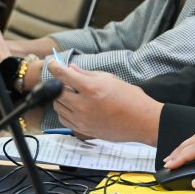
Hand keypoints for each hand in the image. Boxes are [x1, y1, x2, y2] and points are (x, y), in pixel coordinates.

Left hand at [47, 61, 162, 143]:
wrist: (142, 121)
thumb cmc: (131, 98)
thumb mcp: (111, 79)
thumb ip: (88, 74)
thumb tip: (72, 69)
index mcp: (91, 88)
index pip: (63, 75)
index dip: (54, 67)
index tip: (52, 64)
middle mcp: (83, 105)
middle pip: (57, 92)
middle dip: (59, 84)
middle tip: (66, 81)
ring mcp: (82, 119)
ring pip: (58, 107)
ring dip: (61, 98)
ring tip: (72, 94)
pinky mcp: (83, 130)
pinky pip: (64, 119)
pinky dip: (65, 111)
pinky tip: (74, 107)